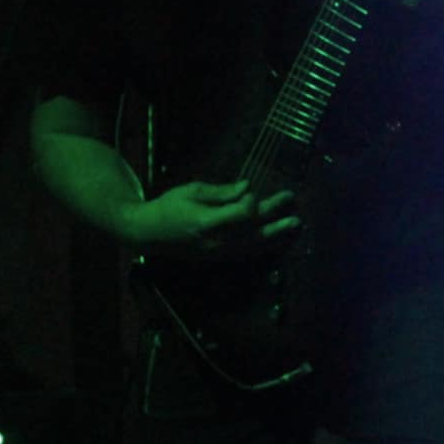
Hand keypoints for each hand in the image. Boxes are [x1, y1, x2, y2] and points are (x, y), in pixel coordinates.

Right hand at [123, 179, 298, 255]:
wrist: (147, 234)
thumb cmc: (168, 206)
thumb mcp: (192, 191)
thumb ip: (222, 191)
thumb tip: (248, 186)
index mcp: (207, 222)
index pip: (243, 214)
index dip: (253, 201)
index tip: (252, 190)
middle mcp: (216, 240)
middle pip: (254, 231)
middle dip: (276, 221)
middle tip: (296, 214)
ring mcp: (217, 252)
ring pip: (253, 245)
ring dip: (275, 235)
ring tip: (294, 226)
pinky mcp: (216, 257)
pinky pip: (245, 252)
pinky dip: (262, 245)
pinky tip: (275, 238)